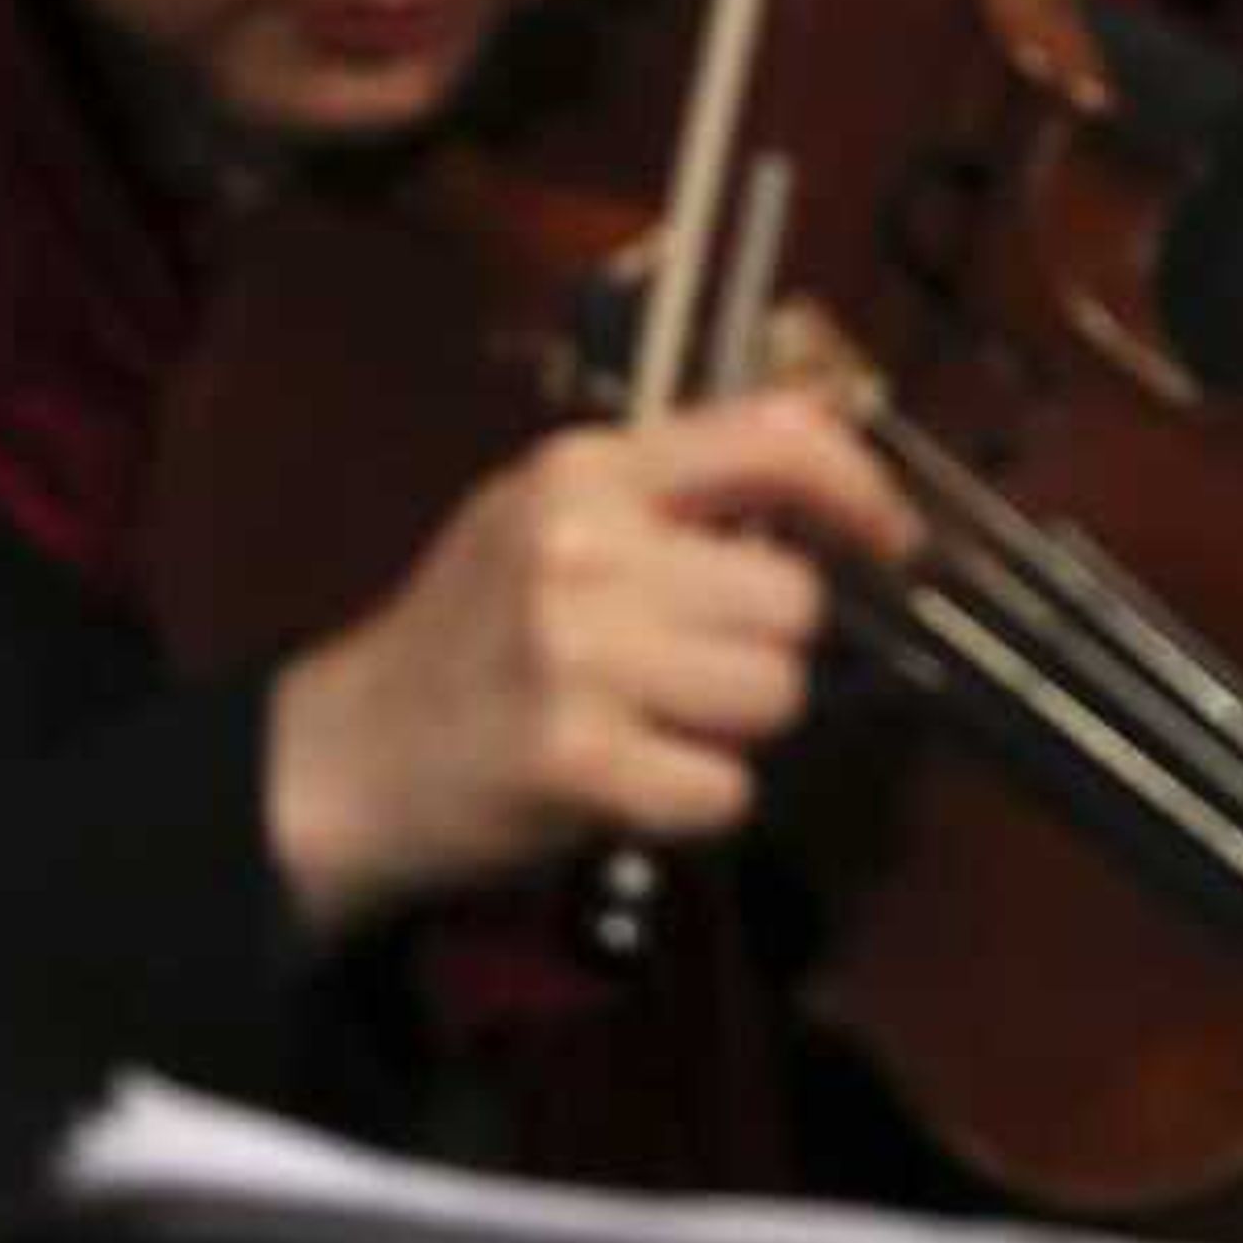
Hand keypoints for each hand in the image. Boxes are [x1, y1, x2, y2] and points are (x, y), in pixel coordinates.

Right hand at [266, 386, 917, 936]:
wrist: (349, 756)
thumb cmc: (472, 635)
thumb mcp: (551, 516)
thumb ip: (674, 491)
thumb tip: (828, 486)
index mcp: (586, 469)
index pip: (772, 442)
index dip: (859, 490)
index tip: (892, 540)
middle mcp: (584, 546)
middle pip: (791, 600)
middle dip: (768, 647)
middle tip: (696, 667)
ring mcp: (577, 653)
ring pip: (773, 693)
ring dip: (737, 727)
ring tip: (659, 721)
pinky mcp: (576, 760)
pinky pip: (726, 788)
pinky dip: (699, 801)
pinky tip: (637, 781)